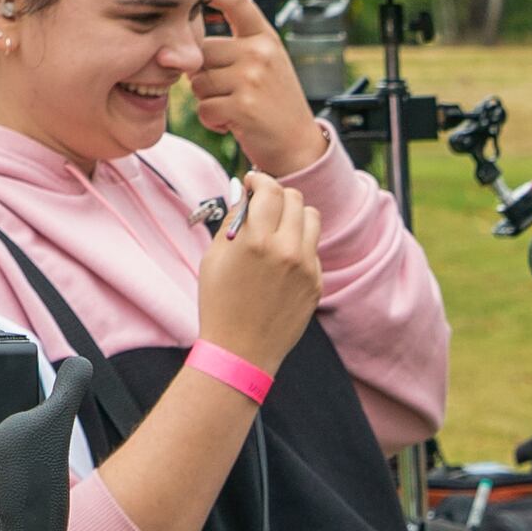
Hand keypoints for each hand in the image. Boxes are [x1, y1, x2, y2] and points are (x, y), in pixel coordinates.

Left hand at [190, 0, 326, 176]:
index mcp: (266, 39)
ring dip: (208, 100)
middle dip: (205, 75)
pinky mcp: (242, 106)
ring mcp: (251, 79)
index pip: (238, 4)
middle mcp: (260, 53)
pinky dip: (212, 121)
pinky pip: (204, 108)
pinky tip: (233, 123)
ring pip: (198, 82)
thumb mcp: (269, 65)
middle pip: (202, 52)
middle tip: (228, 92)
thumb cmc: (277, 105)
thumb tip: (194, 30)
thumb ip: (239, 45)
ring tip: (234, 107)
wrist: (299, 146)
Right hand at [194, 172, 323, 376]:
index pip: (270, 190)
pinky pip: (313, 248)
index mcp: (256, 241)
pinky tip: (281, 258)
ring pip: (312, 218)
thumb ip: (233, 221)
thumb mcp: (214, 258)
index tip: (253, 182)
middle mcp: (287, 250)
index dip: (260, 180)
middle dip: (277, 195)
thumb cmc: (219, 303)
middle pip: (295, 199)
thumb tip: (245, 193)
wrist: (240, 350)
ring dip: (294, 215)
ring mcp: (307, 267)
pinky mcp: (317, 283)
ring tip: (276, 227)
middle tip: (263, 204)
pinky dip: (300, 244)